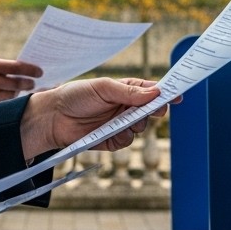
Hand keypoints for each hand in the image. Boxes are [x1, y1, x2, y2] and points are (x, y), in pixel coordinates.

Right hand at [0, 57, 42, 107]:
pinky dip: (8, 102)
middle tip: (33, 83)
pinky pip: (2, 105)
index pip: (16, 66)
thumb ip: (3, 68)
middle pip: (16, 83)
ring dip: (18, 93)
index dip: (31, 69)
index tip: (40, 72)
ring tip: (19, 90)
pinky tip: (8, 99)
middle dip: (28, 84)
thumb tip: (26, 72)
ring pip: (11, 96)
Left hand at [19, 78, 167, 159]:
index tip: (178, 94)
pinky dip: (123, 138)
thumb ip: (129, 92)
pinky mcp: (111, 140)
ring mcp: (119, 124)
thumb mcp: (102, 88)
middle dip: (153, 111)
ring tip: (123, 121)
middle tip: (152, 110)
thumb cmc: (75, 96)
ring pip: (140, 127)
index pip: (151, 91)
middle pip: (150, 110)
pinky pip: (126, 141)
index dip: (165, 93)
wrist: (53, 118)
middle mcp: (125, 107)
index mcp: (125, 89)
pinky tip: (113, 133)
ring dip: (136, 125)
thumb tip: (154, 93)